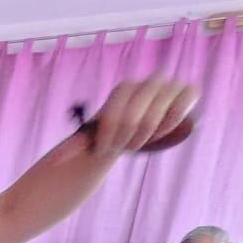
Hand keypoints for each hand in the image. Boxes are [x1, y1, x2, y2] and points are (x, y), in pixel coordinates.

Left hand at [84, 76, 199, 155]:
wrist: (146, 124)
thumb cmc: (118, 131)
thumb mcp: (95, 136)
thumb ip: (75, 145)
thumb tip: (55, 161)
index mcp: (124, 88)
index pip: (115, 116)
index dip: (109, 137)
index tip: (106, 149)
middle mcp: (147, 81)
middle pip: (133, 119)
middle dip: (127, 140)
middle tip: (126, 147)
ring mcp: (169, 85)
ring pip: (155, 117)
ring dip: (146, 137)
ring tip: (141, 141)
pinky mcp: (187, 91)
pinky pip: (185, 104)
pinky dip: (172, 122)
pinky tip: (162, 131)